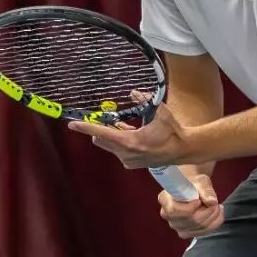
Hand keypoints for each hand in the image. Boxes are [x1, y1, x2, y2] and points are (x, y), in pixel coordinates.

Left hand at [66, 94, 192, 169]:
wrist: (183, 149)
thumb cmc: (172, 130)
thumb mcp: (160, 111)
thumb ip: (144, 100)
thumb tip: (133, 93)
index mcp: (132, 142)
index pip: (103, 133)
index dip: (86, 128)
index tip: (73, 124)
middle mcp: (127, 154)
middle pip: (101, 141)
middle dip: (99, 129)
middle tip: (103, 118)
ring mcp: (129, 160)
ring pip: (109, 146)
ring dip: (110, 135)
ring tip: (122, 125)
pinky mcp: (132, 164)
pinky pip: (117, 151)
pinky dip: (118, 142)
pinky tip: (128, 134)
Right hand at [158, 169, 221, 237]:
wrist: (193, 189)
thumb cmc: (193, 184)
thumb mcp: (200, 181)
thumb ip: (205, 189)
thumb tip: (212, 201)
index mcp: (165, 199)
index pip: (173, 210)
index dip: (189, 208)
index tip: (199, 200)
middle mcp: (167, 215)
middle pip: (190, 220)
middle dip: (207, 211)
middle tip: (215, 202)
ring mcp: (176, 226)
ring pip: (198, 227)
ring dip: (212, 217)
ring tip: (217, 206)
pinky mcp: (185, 233)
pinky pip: (203, 232)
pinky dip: (214, 223)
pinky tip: (218, 213)